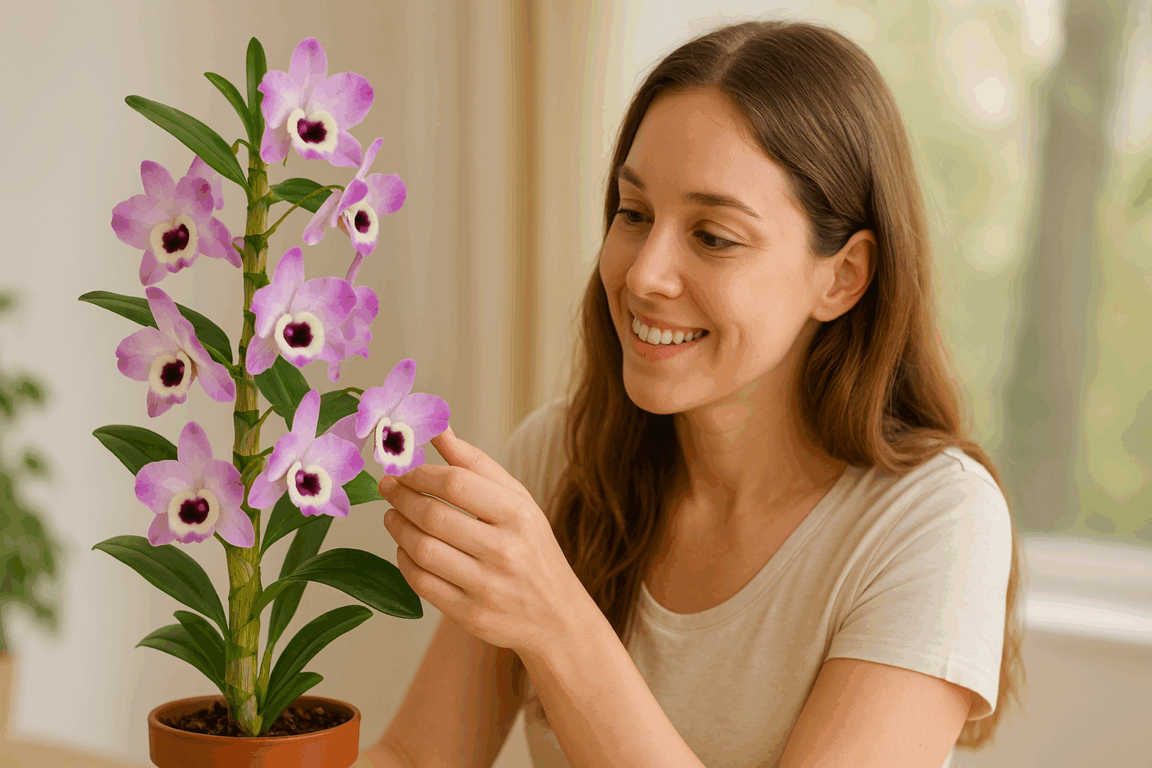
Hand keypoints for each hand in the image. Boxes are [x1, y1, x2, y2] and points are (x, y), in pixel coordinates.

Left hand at [378, 424, 589, 658]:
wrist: (557, 616)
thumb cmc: (531, 548)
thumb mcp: (518, 502)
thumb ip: (476, 464)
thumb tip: (438, 428)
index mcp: (519, 515)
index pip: (456, 483)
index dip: (421, 473)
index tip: (404, 469)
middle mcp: (505, 550)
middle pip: (434, 515)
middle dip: (401, 497)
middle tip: (388, 487)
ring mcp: (487, 586)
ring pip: (423, 549)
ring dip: (397, 527)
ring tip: (392, 515)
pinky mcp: (470, 615)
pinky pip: (422, 583)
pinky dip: (404, 561)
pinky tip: (405, 548)